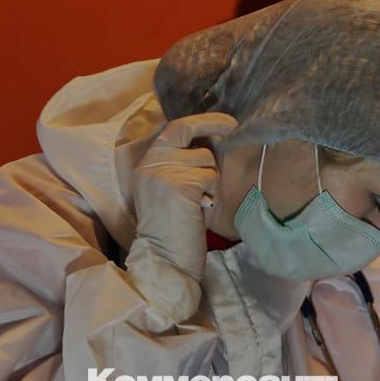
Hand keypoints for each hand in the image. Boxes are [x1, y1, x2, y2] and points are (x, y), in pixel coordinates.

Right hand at [129, 112, 237, 282]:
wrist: (165, 259)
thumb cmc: (172, 230)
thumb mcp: (169, 191)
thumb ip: (179, 166)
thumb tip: (210, 143)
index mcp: (146, 165)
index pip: (173, 129)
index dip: (201, 121)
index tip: (224, 122)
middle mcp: (151, 163)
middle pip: (188, 132)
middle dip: (214, 125)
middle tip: (233, 127)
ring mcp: (164, 172)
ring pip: (205, 159)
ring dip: (211, 180)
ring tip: (199, 202)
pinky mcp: (180, 184)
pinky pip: (210, 177)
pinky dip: (212, 194)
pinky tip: (201, 209)